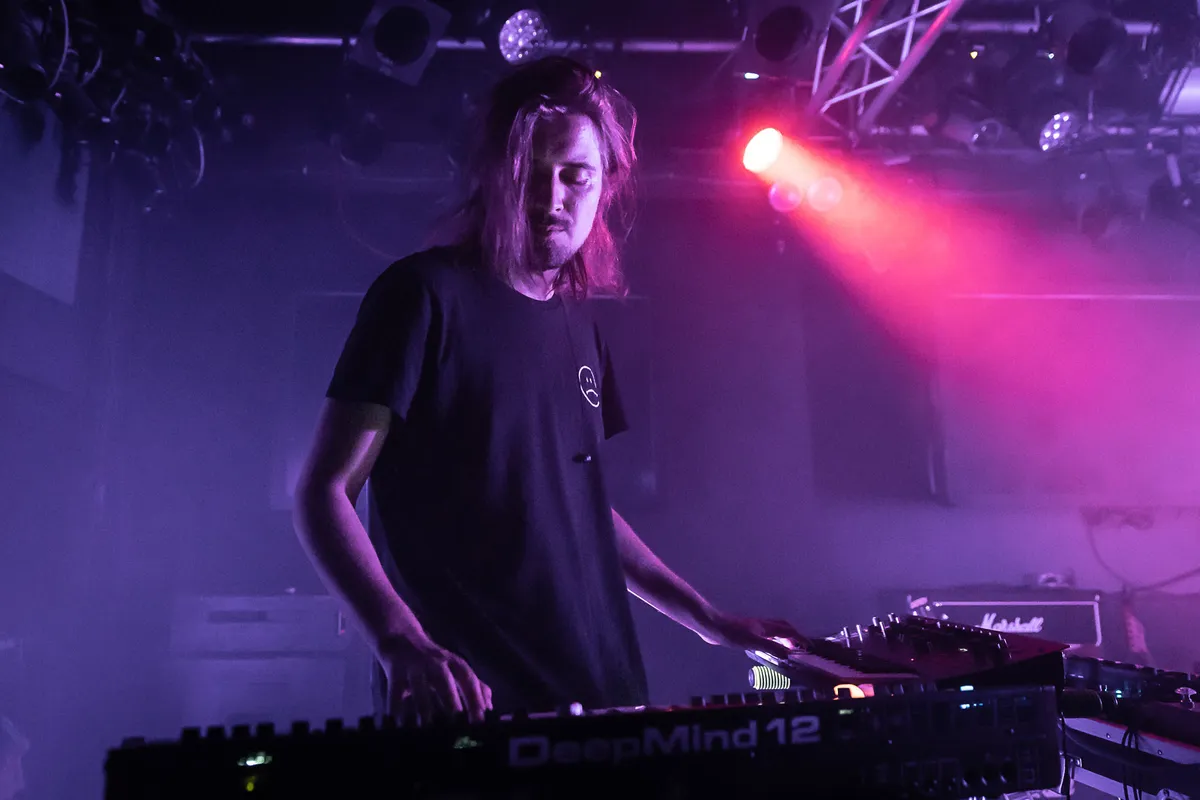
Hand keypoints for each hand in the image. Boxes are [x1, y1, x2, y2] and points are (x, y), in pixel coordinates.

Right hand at [377, 635, 492, 723]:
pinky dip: (396, 710)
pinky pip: (394, 694)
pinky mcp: (395, 672)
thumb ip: (475, 687)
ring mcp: (414, 667)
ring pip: (419, 690)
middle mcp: (436, 663)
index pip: (469, 680)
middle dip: (451, 703)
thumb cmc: (433, 661)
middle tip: (457, 727)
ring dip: (424, 709)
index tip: (480, 721)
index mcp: (455, 663)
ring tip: (428, 729)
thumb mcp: (456, 669)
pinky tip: (398, 725)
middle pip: (445, 682)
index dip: (475, 700)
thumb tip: (490, 709)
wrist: (401, 638)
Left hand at [698, 612, 809, 659]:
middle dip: (794, 635)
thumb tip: (788, 654)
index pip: (788, 631)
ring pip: (774, 630)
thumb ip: (771, 647)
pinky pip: (765, 634)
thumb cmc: (732, 634)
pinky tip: (767, 647)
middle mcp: (762, 625)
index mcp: (766, 627)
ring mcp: (754, 627)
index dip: (800, 638)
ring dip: (784, 637)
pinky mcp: (746, 632)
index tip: (809, 646)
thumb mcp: (753, 643)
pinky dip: (772, 640)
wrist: (712, 626)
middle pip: (783, 627)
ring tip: (787, 648)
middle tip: (800, 647)